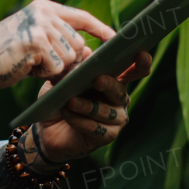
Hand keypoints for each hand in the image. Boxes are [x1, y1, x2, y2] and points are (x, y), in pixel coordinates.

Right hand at [0, 0, 115, 92]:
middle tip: (40, 63)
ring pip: (70, 57)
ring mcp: (41, 26)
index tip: (116, 40)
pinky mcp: (37, 43)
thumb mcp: (34, 39)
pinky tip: (27, 67)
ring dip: (54, 68)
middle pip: (79, 43)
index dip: (101, 29)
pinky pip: (57, 67)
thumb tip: (91, 53)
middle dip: (67, 60)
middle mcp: (44, 12)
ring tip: (31, 63)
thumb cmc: (4, 55)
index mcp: (43, 6)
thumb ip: (60, 40)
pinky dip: (44, 74)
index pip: (82, 16)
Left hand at [29, 50, 152, 165]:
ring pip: (106, 111)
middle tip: (97, 80)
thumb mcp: (62, 78)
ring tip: (71, 101)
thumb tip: (86, 52)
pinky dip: (80, 120)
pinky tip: (67, 114)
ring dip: (87, 106)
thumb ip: (74, 65)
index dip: (140, 63)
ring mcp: (115, 119)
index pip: (132, 71)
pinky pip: (96, 128)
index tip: (141, 53)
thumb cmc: (59, 98)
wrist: (47, 128)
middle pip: (119, 91)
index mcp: (113, 81)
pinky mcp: (107, 136)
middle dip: (109, 84)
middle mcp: (119, 100)